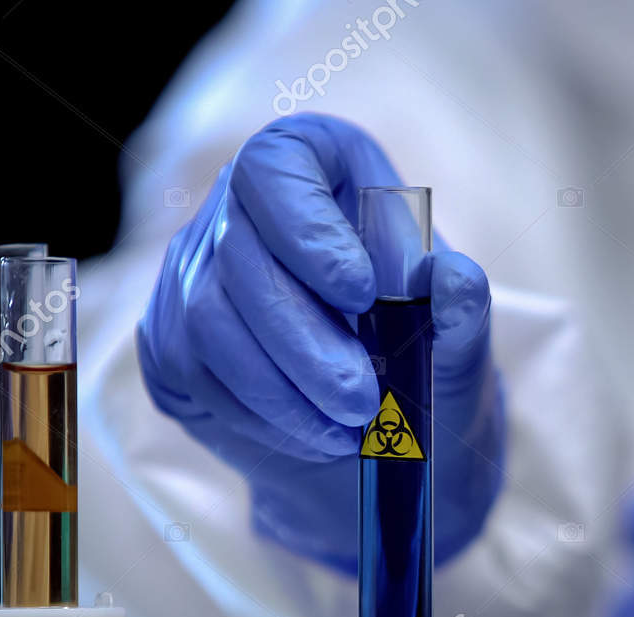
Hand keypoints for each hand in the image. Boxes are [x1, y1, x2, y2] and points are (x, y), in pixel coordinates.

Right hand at [137, 113, 503, 570]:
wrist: (391, 432)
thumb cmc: (428, 357)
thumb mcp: (461, 336)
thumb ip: (462, 306)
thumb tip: (453, 280)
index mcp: (318, 168)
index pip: (277, 163)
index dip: (310, 228)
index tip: (363, 291)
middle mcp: (241, 208)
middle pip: (240, 254)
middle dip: (305, 341)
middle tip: (363, 399)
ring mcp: (194, 272)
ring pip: (210, 322)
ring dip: (284, 389)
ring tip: (351, 428)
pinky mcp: (170, 341)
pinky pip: (196, 373)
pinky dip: (263, 416)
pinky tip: (315, 436)